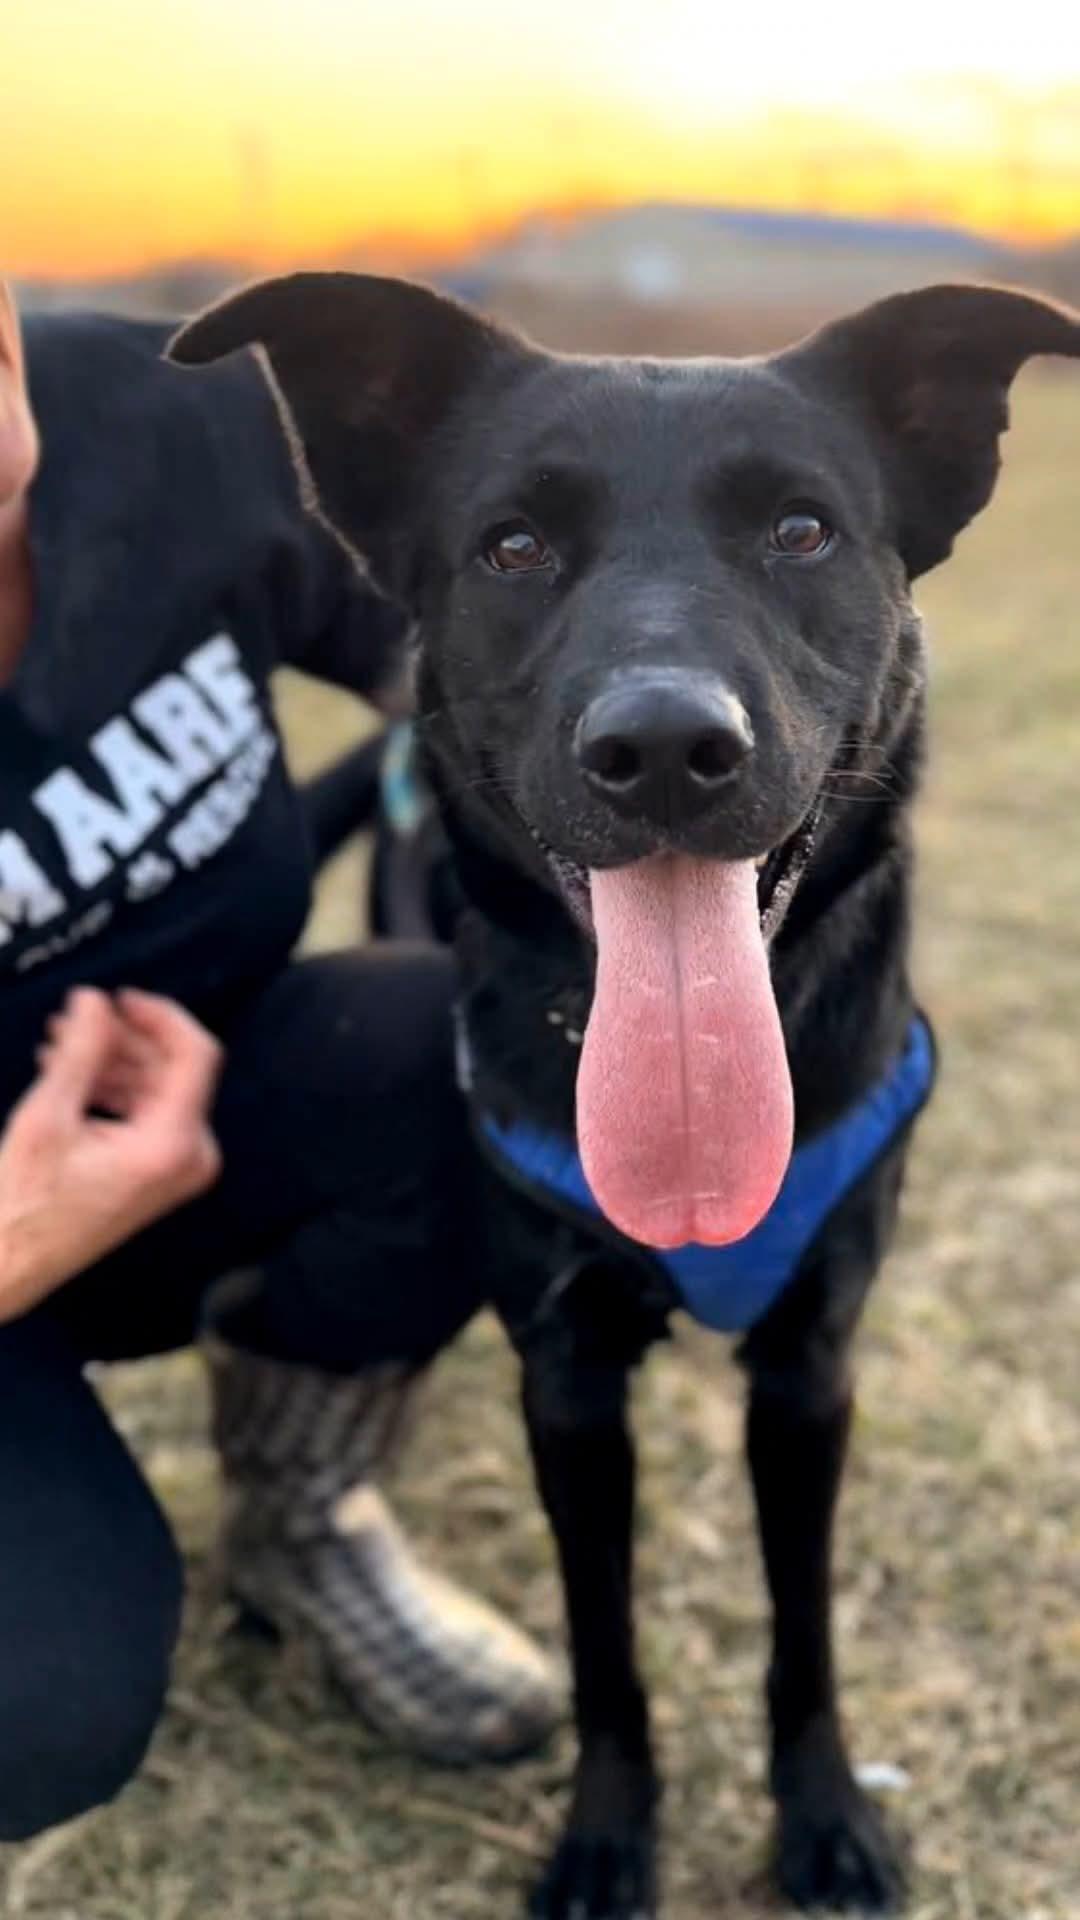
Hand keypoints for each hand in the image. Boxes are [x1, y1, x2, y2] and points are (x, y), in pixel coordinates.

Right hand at [0, 988, 222, 1322]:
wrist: (12, 1262)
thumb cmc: (25, 1208)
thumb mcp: (48, 1116)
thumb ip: (80, 1051)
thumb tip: (95, 1004)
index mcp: (171, 1146)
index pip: (195, 1054)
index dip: (161, 1016)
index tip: (123, 1000)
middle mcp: (188, 1158)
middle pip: (173, 1069)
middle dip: (122, 1038)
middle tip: (76, 1019)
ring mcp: (177, 1168)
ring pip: (157, 1087)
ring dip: (112, 1060)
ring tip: (61, 1044)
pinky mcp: (161, 1171)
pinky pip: (148, 1112)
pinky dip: (114, 1088)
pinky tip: (71, 1075)